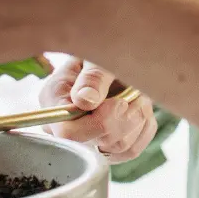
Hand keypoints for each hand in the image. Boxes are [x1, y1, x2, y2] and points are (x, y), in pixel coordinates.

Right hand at [39, 57, 156, 162]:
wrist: (120, 52)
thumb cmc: (106, 48)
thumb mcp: (98, 56)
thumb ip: (93, 76)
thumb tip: (85, 101)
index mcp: (54, 99)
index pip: (67, 132)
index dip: (98, 122)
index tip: (119, 102)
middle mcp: (67, 123)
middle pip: (96, 142)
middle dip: (123, 118)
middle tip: (133, 93)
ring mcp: (88, 136)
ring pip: (118, 148)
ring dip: (136, 119)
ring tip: (137, 94)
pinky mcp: (110, 143)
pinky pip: (132, 149)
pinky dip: (143, 127)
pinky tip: (141, 107)